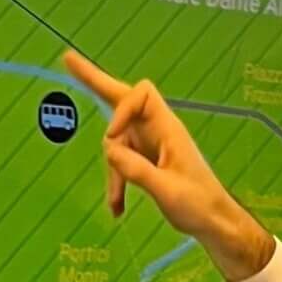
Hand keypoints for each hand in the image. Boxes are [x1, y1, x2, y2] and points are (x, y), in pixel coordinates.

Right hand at [63, 49, 275, 281]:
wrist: (214, 222)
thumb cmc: (199, 204)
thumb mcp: (167, 190)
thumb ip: (138, 170)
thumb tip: (109, 148)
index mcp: (168, 128)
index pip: (141, 95)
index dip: (121, 110)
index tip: (112, 137)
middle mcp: (156, 130)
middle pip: (123, 98)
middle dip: (95, 82)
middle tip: (68, 59)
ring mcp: (149, 144)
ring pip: (117, 144)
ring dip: (113, 173)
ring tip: (116, 205)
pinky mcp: (145, 160)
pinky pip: (121, 163)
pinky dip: (117, 184)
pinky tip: (117, 210)